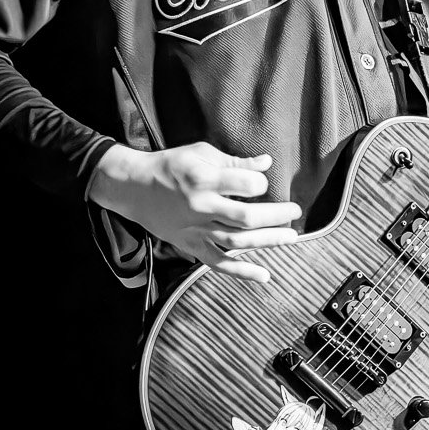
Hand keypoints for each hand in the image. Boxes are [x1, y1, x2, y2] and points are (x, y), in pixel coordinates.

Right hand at [87, 142, 301, 283]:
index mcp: (203, 180)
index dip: (260, 183)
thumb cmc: (170, 165)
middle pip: (245, 218)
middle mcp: (200, 207)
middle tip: (295, 212)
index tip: (264, 182)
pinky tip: (264, 275)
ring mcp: (195, 230)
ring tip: (290, 237)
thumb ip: (235, 162)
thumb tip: (267, 163)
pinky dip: (241, 272)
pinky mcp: (190, 245)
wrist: (133, 187)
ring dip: (267, 241)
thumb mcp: (201, 153)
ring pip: (236, 242)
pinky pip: (217, 262)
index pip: (243, 185)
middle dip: (275, 216)